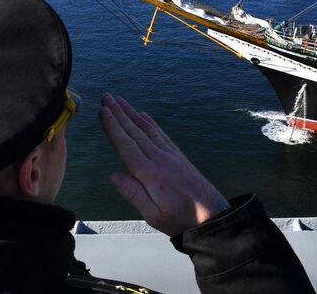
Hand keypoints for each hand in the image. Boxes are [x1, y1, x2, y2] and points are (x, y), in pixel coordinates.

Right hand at [99, 93, 229, 236]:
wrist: (213, 216)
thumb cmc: (181, 219)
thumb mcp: (154, 215)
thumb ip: (133, 194)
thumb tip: (113, 175)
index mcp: (151, 174)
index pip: (127, 146)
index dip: (113, 127)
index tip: (103, 111)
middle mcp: (160, 159)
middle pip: (135, 132)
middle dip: (119, 113)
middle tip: (107, 97)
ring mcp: (170, 155)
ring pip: (147, 129)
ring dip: (132, 113)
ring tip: (120, 100)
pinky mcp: (178, 156)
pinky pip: (161, 134)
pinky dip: (150, 122)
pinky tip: (143, 114)